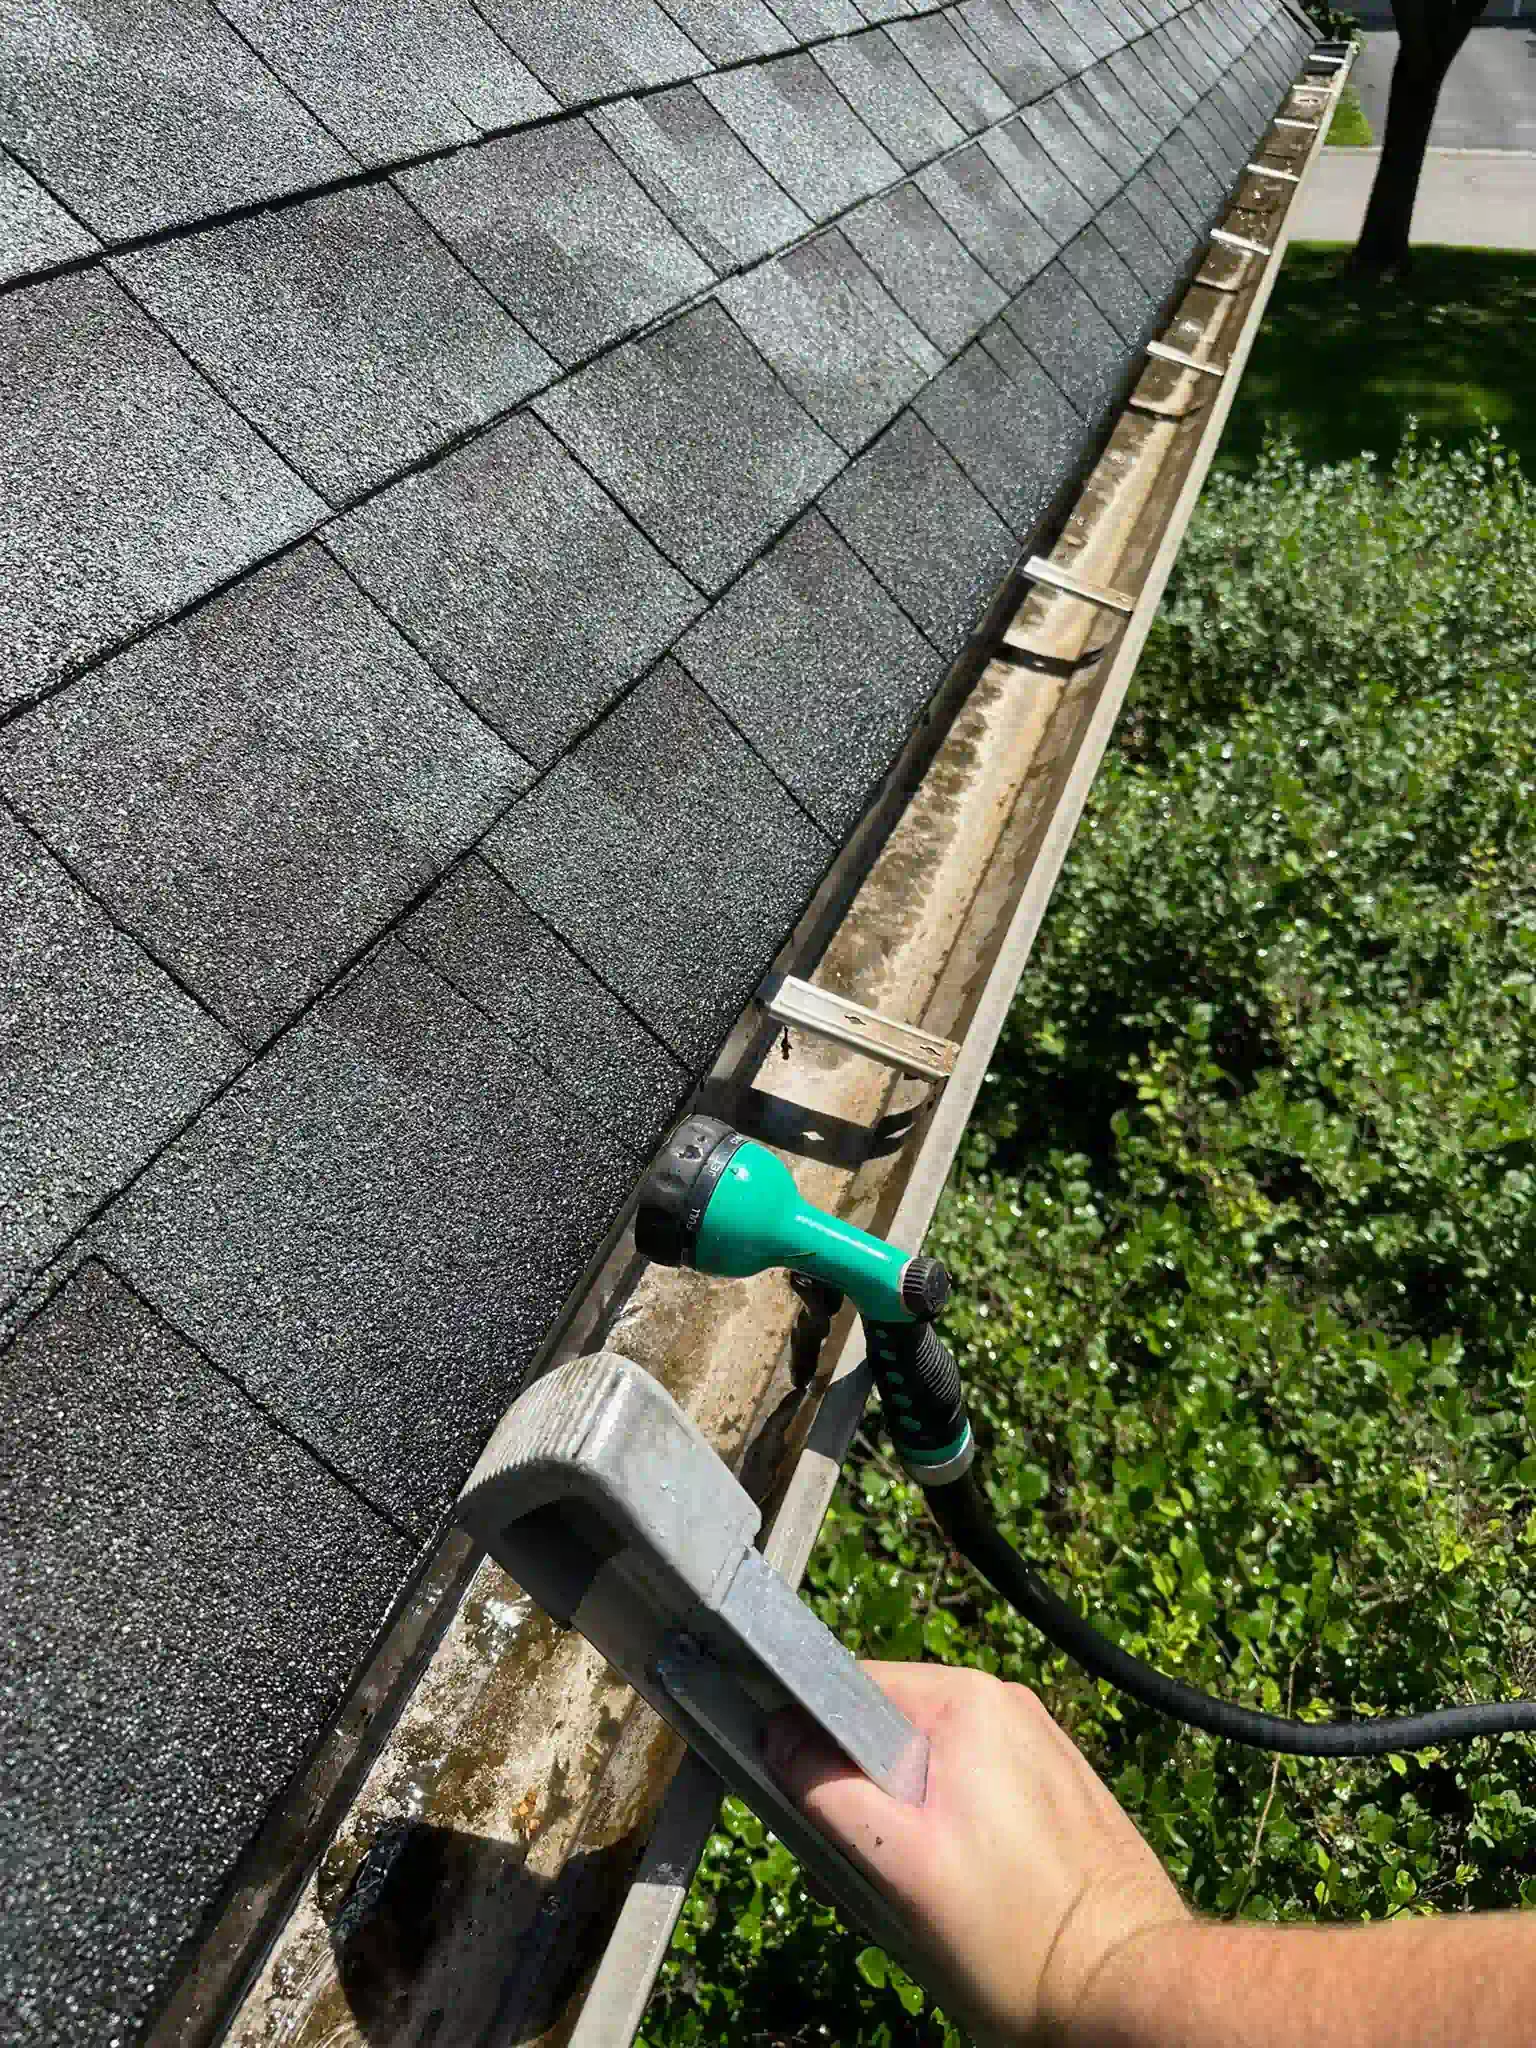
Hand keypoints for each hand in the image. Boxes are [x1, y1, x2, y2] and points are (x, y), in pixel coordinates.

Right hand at [763, 1661, 1187, 2045]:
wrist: (1130, 1990)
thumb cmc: (1019, 1939)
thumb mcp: (899, 1866)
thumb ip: (829, 1792)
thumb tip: (777, 1737)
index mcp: (969, 1699)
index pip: (852, 1689)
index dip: (814, 1747)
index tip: (809, 1810)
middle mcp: (1007, 1704)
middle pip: (889, 1732)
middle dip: (863, 1799)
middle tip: (869, 1875)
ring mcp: (1037, 1745)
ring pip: (929, 1768)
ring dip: (905, 1824)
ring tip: (921, 1894)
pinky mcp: (1055, 1787)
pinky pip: (974, 1791)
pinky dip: (951, 1833)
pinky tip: (962, 1892)